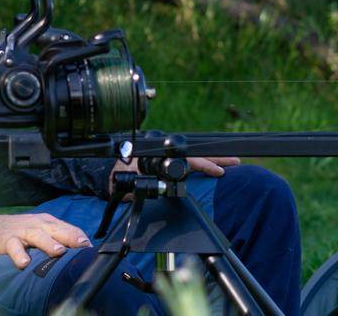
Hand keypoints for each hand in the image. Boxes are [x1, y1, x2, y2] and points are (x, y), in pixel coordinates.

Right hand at [0, 213, 91, 268]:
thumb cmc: (20, 231)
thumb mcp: (40, 230)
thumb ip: (59, 239)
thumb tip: (83, 253)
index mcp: (48, 222)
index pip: (69, 229)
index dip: (81, 238)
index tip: (91, 251)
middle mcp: (38, 225)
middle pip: (56, 229)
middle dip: (70, 236)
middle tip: (82, 246)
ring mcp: (23, 232)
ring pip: (37, 236)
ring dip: (48, 243)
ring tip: (58, 251)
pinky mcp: (7, 240)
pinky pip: (14, 248)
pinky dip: (19, 255)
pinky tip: (24, 264)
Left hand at [109, 155, 241, 183]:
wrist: (108, 172)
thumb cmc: (119, 178)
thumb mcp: (132, 184)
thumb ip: (145, 187)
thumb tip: (155, 189)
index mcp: (158, 157)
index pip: (187, 160)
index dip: (205, 165)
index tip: (220, 172)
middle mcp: (164, 155)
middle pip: (194, 154)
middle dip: (216, 158)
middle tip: (236, 161)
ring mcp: (165, 157)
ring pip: (192, 156)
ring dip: (211, 159)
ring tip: (231, 161)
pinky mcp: (165, 161)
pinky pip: (185, 160)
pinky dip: (200, 163)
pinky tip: (212, 167)